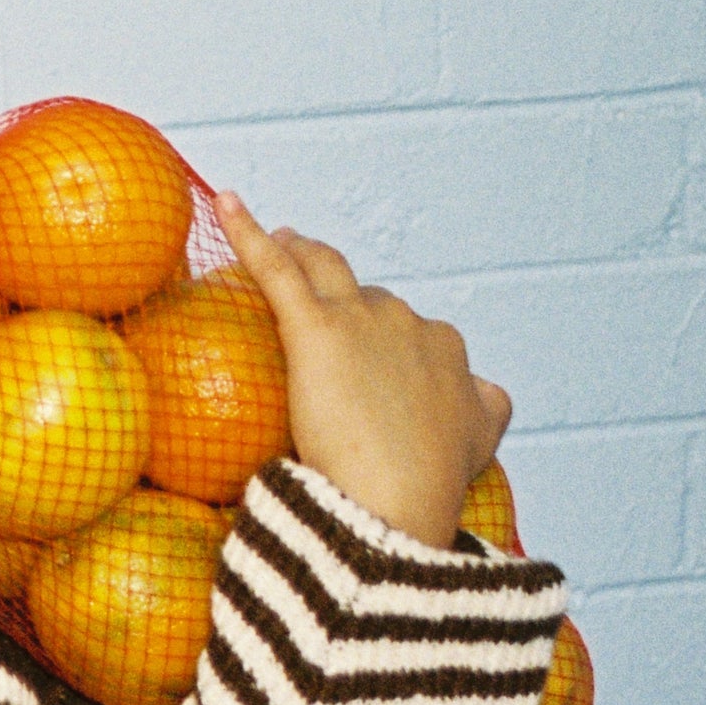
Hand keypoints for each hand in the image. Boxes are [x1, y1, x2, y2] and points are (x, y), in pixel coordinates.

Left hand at [220, 195, 509, 546]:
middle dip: (340, 296)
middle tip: (307, 293)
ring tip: (278, 240)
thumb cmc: (429, 486)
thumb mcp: (479, 442)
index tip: (358, 353)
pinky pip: (277, 270)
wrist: (399, 501)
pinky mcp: (318, 328)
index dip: (379, 338)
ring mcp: (365, 321)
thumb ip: (482, 410)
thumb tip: (483, 393)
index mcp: (445, 348)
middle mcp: (410, 322)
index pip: (404, 330)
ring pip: (325, 268)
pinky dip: (246, 233)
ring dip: (301, 250)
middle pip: (365, 298)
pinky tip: (222, 203)